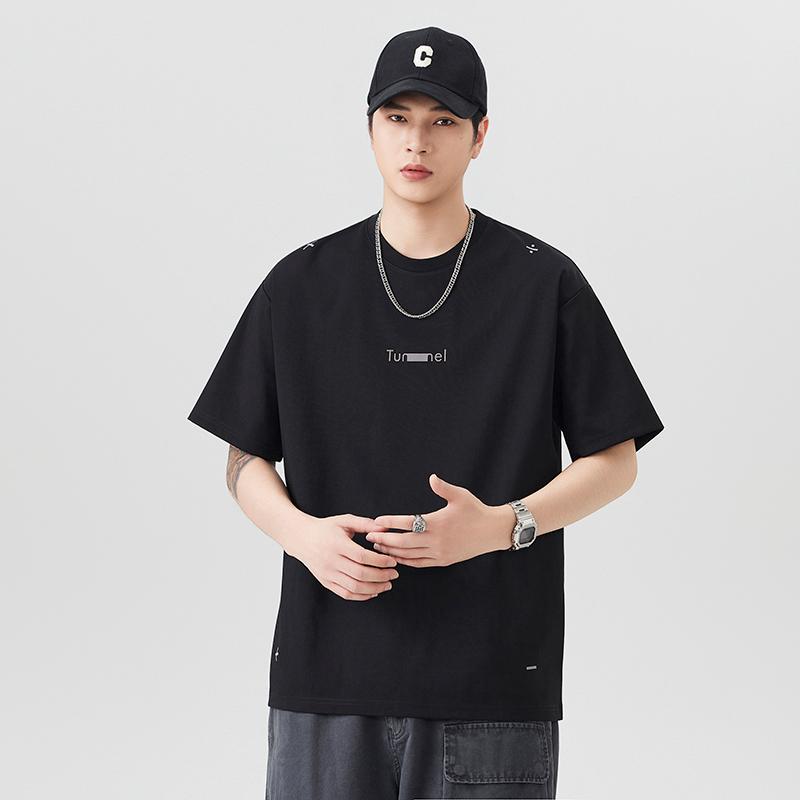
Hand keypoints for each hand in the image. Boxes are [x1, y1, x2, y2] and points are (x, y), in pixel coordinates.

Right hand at [293, 514, 398, 600]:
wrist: (301, 538)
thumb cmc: (325, 528)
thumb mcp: (344, 521)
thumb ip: (365, 524)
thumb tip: (385, 528)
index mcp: (337, 544)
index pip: (362, 557)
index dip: (380, 561)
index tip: (393, 561)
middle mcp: (331, 561)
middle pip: (360, 574)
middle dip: (381, 576)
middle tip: (394, 574)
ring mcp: (327, 574)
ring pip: (354, 587)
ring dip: (374, 588)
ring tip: (387, 584)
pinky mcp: (325, 582)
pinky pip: (345, 593)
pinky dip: (361, 596)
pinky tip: (373, 592)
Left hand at [365, 474, 514, 566]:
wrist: (493, 531)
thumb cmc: (476, 510)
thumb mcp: (461, 495)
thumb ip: (443, 487)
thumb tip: (431, 477)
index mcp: (437, 523)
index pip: (407, 523)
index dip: (390, 522)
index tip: (376, 521)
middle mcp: (436, 540)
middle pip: (403, 542)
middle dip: (384, 539)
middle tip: (369, 536)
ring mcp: (439, 553)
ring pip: (409, 555)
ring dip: (392, 551)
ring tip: (378, 547)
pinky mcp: (443, 561)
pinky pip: (419, 563)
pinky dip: (405, 561)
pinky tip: (396, 557)